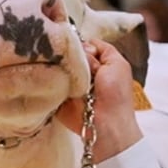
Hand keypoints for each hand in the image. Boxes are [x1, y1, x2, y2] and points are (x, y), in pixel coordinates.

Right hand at [54, 38, 141, 164]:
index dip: (82, 44)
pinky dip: (50, 77)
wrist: (105, 124)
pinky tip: (51, 76)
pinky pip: (51, 80)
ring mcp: (71, 82)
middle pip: (71, 53)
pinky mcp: (59, 94)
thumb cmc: (116, 95)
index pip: (88, 44)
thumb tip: (81, 47)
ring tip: (61, 70)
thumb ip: (101, 50)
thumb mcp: (117, 64)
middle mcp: (86, 70)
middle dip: (69, 54)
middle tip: (69, 61)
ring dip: (59, 66)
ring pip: (60, 64)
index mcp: (102, 62)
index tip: (77, 48)